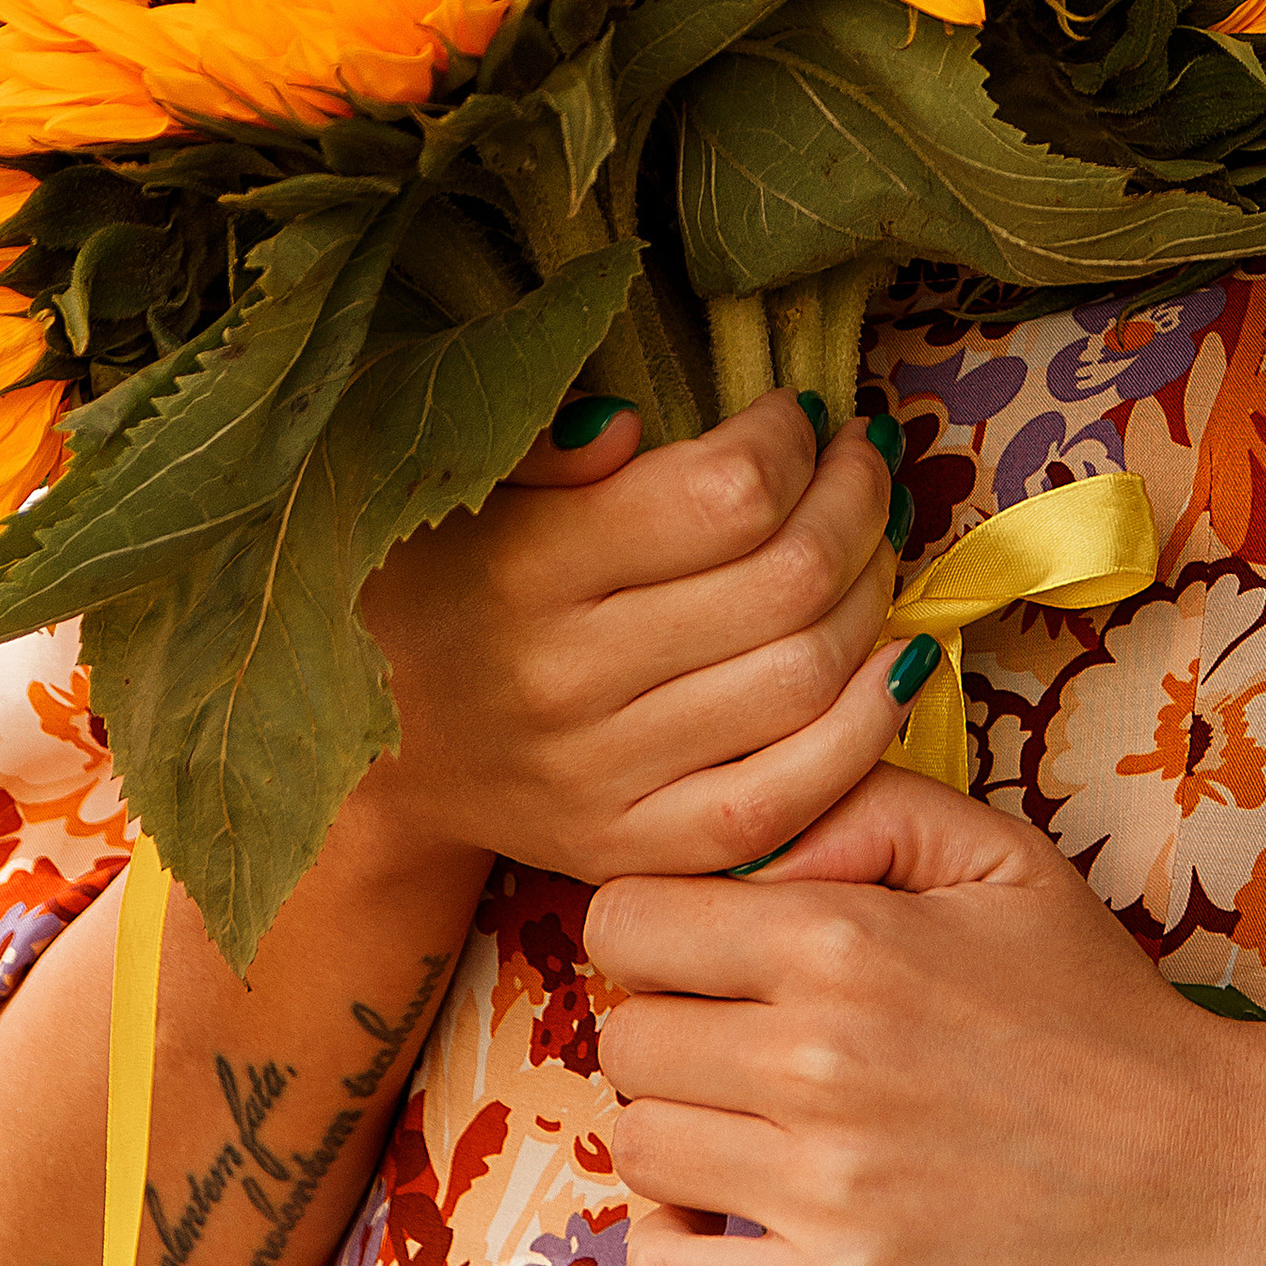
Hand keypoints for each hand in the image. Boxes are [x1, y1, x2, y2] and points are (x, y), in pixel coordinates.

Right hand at [352, 389, 917, 884]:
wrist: (372, 752)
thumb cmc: (439, 581)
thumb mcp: (457, 482)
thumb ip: (538, 441)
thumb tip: (630, 426)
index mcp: (527, 570)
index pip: (727, 493)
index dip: (791, 439)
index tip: (798, 413)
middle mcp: (567, 680)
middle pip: (788, 579)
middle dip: (856, 499)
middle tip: (861, 460)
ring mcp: (605, 780)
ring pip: (805, 678)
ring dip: (873, 592)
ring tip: (871, 540)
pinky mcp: (635, 852)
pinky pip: (788, 799)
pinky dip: (866, 724)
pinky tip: (893, 657)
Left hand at [585, 767, 1265, 1265]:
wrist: (1215, 1176)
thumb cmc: (1104, 1016)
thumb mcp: (1006, 863)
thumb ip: (871, 808)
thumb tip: (760, 834)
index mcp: (844, 938)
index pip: (628, 920)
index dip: (658, 933)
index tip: (707, 959)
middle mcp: (817, 1055)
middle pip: (625, 1036)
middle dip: (672, 1034)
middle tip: (744, 1049)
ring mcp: (824, 1184)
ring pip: (640, 1148)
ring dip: (685, 1139)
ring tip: (759, 1134)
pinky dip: (684, 1249)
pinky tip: (745, 1220)